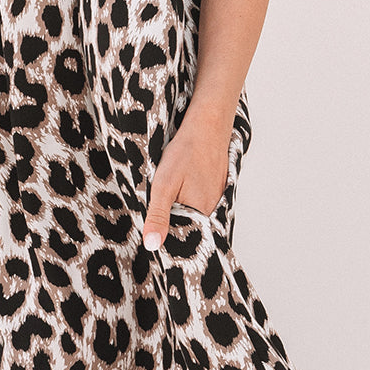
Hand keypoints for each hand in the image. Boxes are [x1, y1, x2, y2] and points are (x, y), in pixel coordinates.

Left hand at [141, 109, 231, 249]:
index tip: (153, 231)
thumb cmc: (187, 151)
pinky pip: (200, 199)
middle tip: (160, 204)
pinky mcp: (217, 186)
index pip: (182, 237)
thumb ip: (158, 216)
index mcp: (202, 213)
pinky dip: (188, 196)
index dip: (166, 235)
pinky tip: (181, 184)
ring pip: (193, 211)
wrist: (207, 124)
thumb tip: (152, 245)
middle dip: (172, 222)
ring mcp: (217, 197)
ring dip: (180, 207)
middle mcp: (213, 209)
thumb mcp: (164, 185)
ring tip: (172, 191)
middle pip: (188, 225)